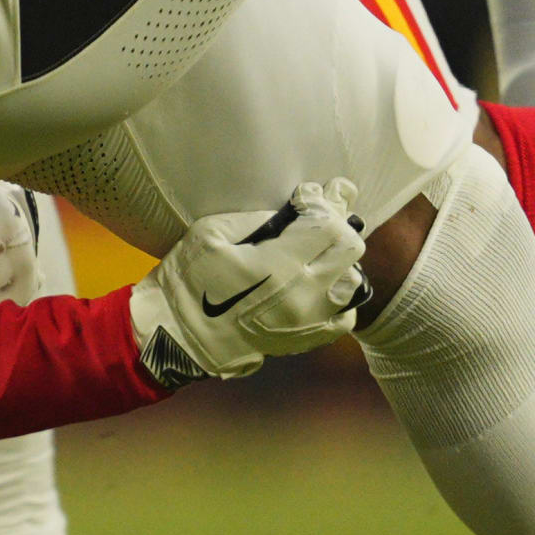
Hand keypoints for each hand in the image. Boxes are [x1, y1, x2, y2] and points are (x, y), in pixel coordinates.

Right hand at [126, 181, 371, 386]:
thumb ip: (257, 219)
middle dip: (337, 223)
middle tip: (319, 214)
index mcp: (279, 265)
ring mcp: (310, 320)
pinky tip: (321, 284)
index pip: (328, 224)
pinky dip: (340, 295)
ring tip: (318, 251)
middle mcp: (305, 294)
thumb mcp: (211, 234)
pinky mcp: (308, 339)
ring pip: (354, 281)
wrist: (180, 337)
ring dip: (340, 260)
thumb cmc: (189, 281)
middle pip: (350, 248)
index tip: (306, 195)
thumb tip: (291, 213)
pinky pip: (346, 315)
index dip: (323, 201)